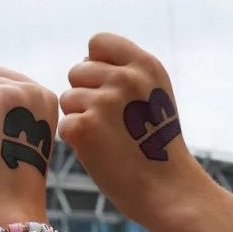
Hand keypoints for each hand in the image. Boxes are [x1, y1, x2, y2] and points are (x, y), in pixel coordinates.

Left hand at [58, 33, 210, 224]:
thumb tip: (85, 62)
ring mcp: (105, 101)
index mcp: (145, 65)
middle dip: (86, 94)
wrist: (168, 189)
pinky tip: (100, 151)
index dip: (95, 64)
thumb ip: (125, 71)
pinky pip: (64, 124)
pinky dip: (76, 140)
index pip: (98, 42)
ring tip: (109, 137)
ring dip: (80, 117)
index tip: (108, 88)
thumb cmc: (155, 143)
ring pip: (68, 98)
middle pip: (77, 71)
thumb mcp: (153, 94)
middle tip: (112, 122)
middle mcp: (126, 78)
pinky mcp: (85, 127)